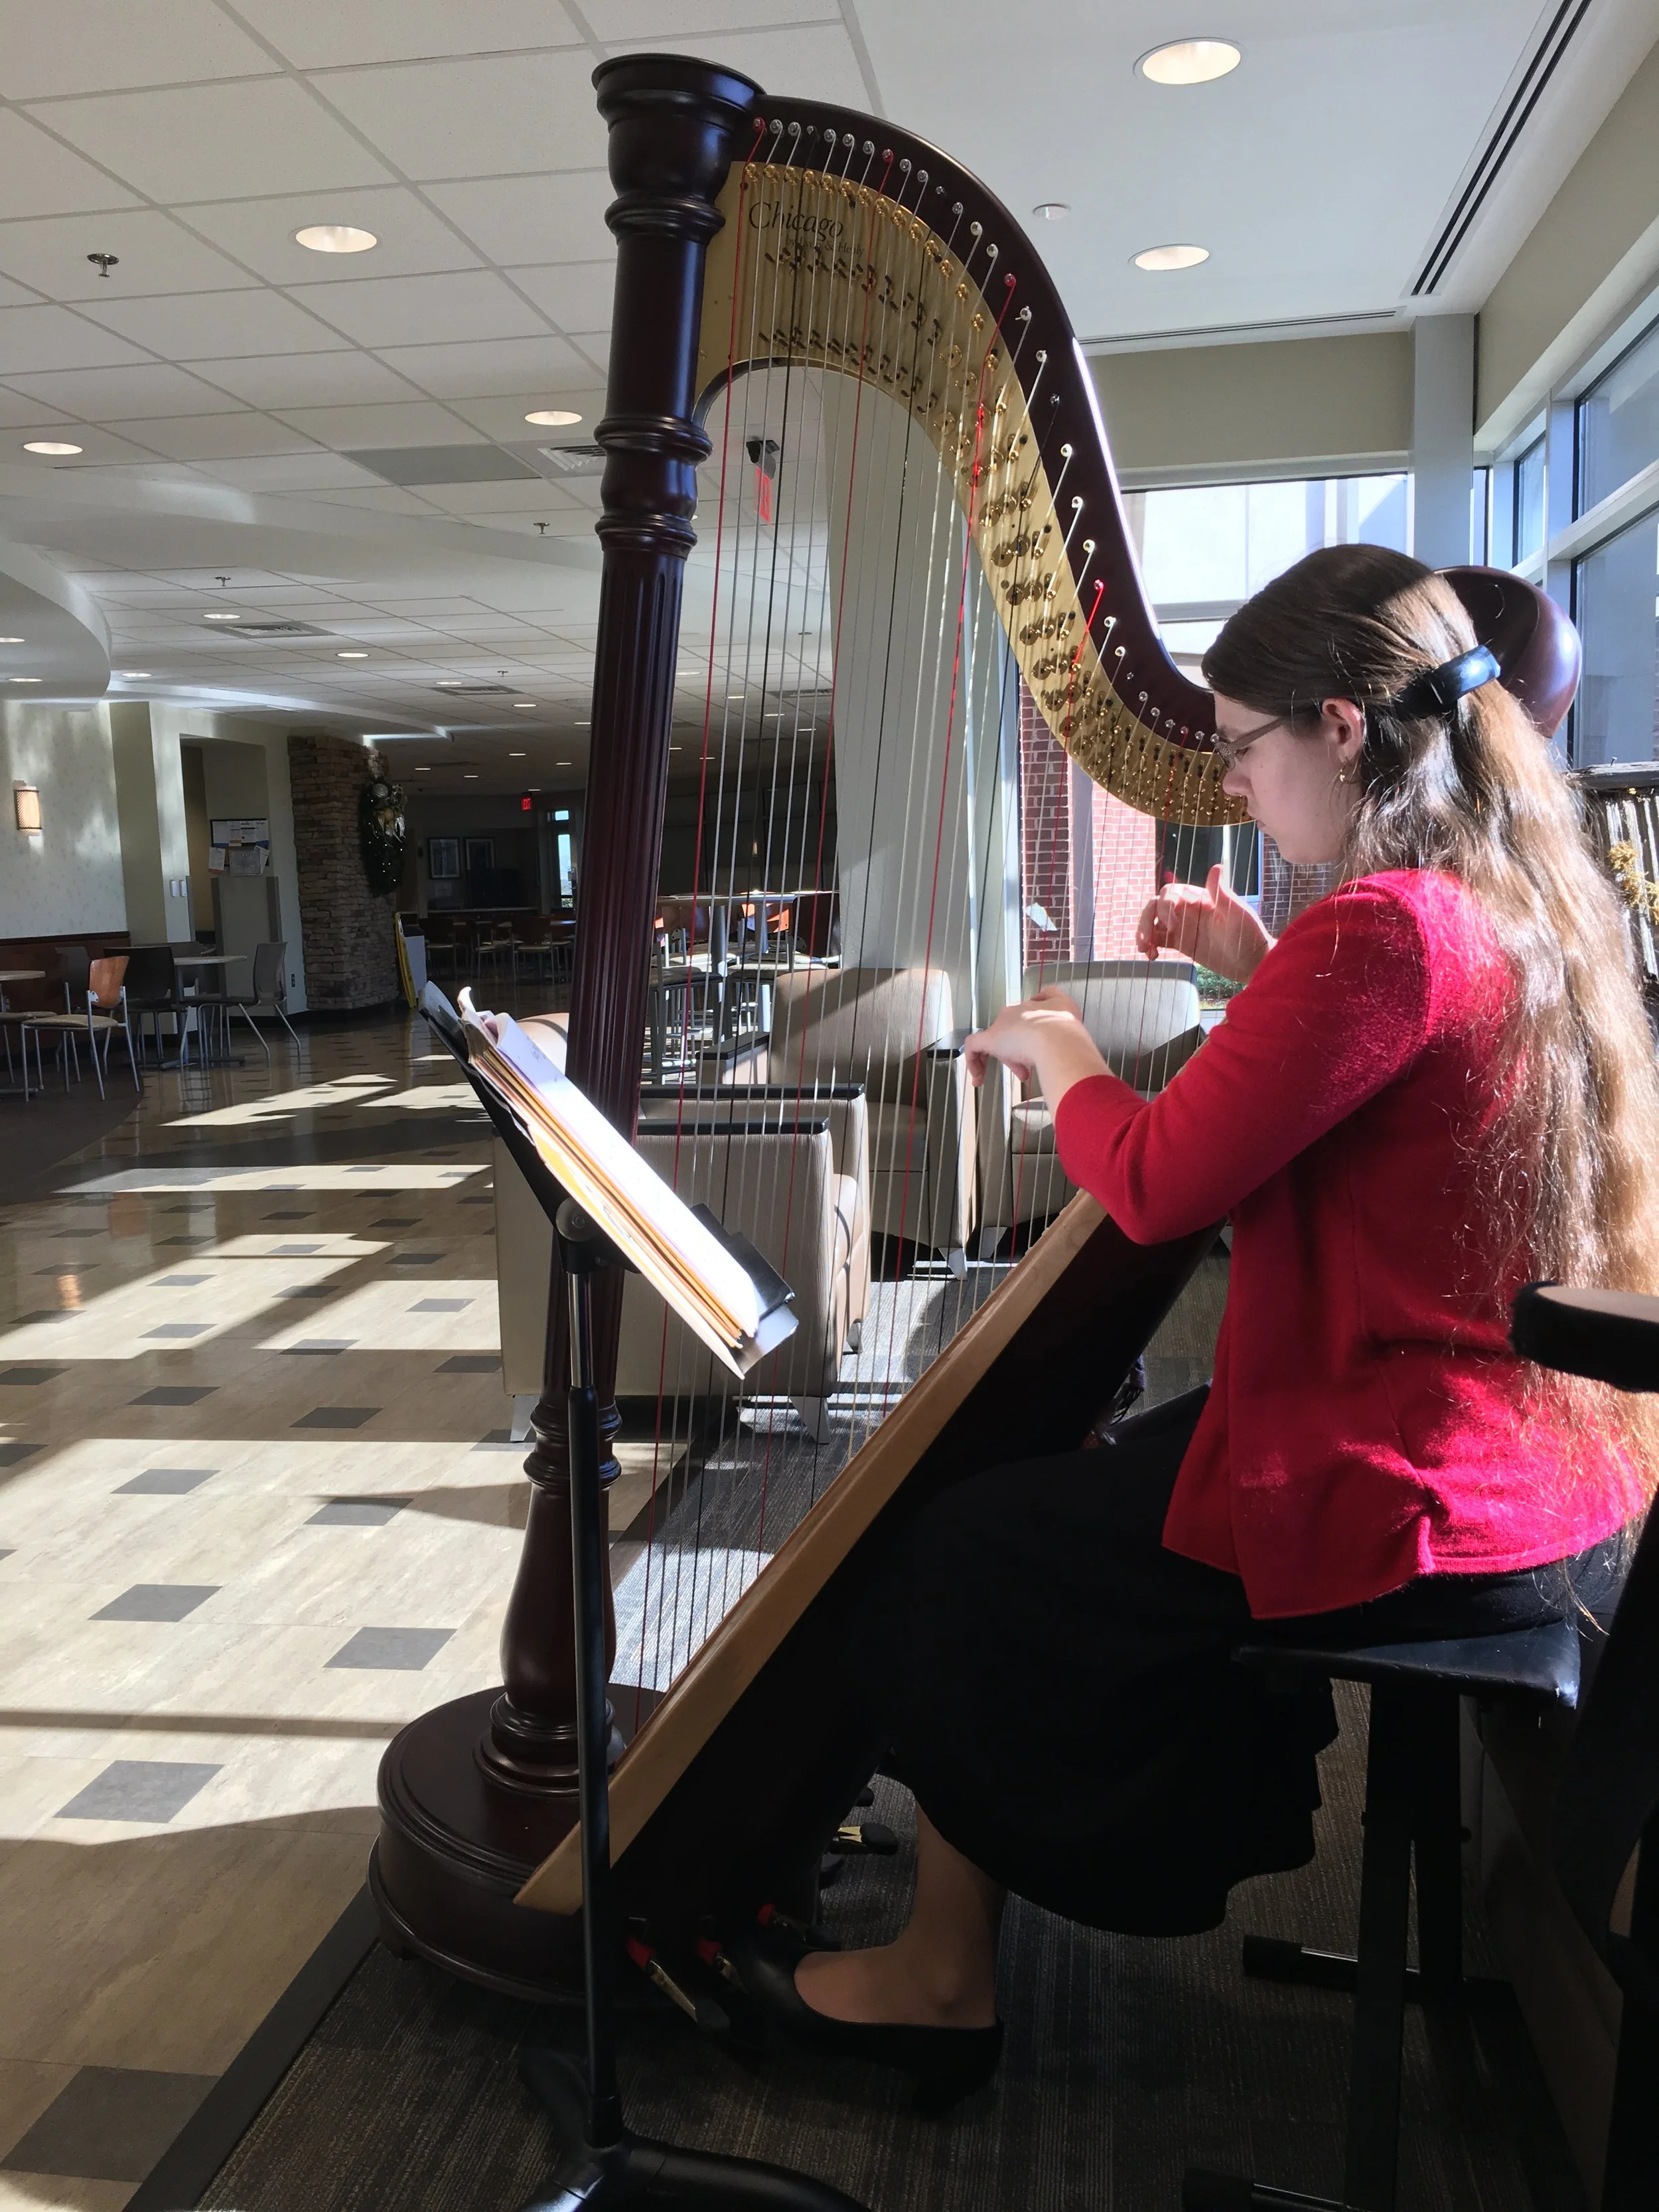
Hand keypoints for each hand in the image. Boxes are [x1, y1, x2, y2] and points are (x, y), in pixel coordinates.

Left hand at [965, 987, 1092, 1089]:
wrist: (1058, 1039)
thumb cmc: (1070, 1035)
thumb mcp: (1075, 1023)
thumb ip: (1068, 1026)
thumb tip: (1066, 1040)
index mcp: (1043, 1005)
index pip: (1034, 1012)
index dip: (1036, 1029)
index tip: (1041, 1046)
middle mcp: (1022, 1010)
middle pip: (1017, 1027)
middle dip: (1023, 1048)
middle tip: (1032, 1068)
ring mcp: (1005, 1024)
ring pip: (1001, 1037)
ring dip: (1009, 1056)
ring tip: (1021, 1075)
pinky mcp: (991, 1038)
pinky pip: (975, 1046)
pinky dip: (974, 1060)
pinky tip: (978, 1078)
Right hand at [1134, 863, 1272, 983]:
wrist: (1252, 962)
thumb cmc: (1248, 935)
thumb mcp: (1237, 913)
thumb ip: (1222, 893)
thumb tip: (1216, 866)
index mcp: (1199, 898)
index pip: (1170, 893)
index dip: (1165, 906)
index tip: (1173, 924)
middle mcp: (1187, 910)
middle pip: (1155, 906)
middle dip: (1146, 920)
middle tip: (1146, 940)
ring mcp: (1183, 927)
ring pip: (1153, 922)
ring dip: (1143, 932)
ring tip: (1143, 949)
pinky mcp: (1181, 943)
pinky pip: (1158, 939)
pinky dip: (1150, 945)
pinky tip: (1152, 956)